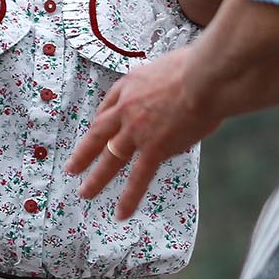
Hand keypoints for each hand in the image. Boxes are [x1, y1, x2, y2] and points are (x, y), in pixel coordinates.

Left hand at [67, 49, 223, 219]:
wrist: (205, 76)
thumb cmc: (198, 65)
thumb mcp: (170, 66)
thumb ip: (167, 84)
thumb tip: (180, 94)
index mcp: (130, 84)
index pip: (109, 105)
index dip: (103, 120)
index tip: (98, 129)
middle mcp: (127, 108)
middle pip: (99, 133)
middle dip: (84, 152)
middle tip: (73, 168)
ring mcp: (137, 130)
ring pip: (111, 157)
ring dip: (97, 178)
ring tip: (85, 193)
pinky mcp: (154, 148)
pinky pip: (139, 177)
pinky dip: (129, 197)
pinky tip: (121, 213)